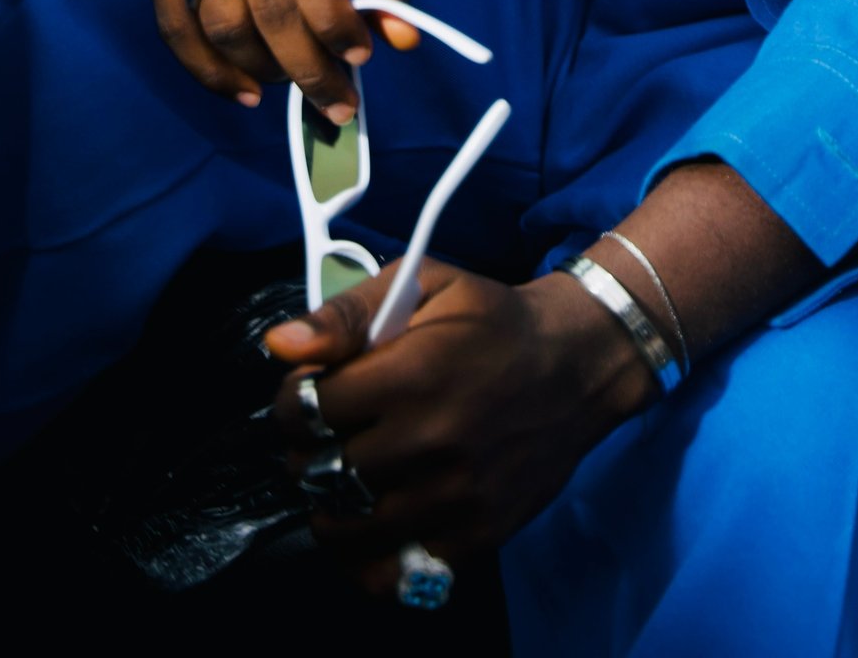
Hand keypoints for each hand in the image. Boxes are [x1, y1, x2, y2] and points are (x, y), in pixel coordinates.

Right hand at [154, 0, 421, 116]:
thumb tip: (398, 40)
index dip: (331, 20)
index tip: (361, 55)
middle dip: (304, 63)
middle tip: (338, 97)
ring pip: (217, 17)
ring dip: (260, 68)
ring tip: (300, 82)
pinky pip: (173, 20)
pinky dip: (206, 69)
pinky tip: (247, 92)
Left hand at [265, 259, 654, 589]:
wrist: (577, 365)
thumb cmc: (491, 321)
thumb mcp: (426, 285)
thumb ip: (349, 312)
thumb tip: (280, 346)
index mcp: (415, 372)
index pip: (308, 408)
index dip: (295, 399)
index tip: (310, 393)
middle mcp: (432, 441)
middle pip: (320, 469)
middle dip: (309, 450)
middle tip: (329, 434)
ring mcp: (455, 497)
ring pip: (345, 527)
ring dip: (331, 502)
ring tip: (347, 475)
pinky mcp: (475, 536)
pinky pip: (390, 572)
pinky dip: (366, 554)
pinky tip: (373, 519)